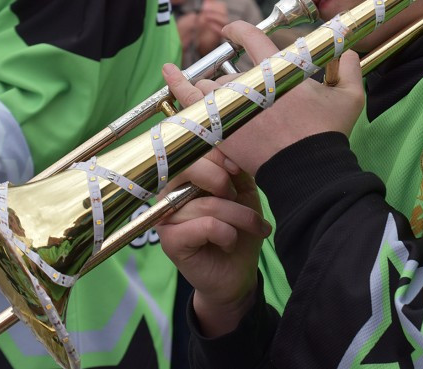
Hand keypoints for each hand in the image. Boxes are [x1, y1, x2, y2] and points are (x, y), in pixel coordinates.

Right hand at [157, 150, 269, 337]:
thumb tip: (234, 150)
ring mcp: (166, 217)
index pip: (193, 150)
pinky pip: (205, 226)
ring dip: (240, 216)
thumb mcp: (244, 192)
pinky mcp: (170, 241)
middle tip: (240, 198)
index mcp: (186, 176)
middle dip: (223, 181)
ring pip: (207, 203)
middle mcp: (169, 192)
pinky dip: (227, 234)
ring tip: (256, 227)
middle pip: (190, 168)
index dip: (219, 154)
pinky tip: (230, 242)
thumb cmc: (240, 229)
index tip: (239, 170)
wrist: (237, 273)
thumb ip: (236, 169)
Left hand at [162, 20, 364, 175]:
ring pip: (211, 89)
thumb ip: (349, 71)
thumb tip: (348, 53)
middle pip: (230, 74)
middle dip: (238, 84)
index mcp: (276, 71)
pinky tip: (169, 76)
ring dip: (216, 94)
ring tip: (226, 105)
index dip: (238, 30)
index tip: (230, 31)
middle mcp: (249, 84)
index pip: (250, 38)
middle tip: (251, 101)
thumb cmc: (328, 134)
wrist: (309, 171)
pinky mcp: (222, 130)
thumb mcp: (349, 99)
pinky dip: (180, 90)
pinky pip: (192, 105)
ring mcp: (232, 107)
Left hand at [195, 0, 229, 55]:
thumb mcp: (196, 12)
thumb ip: (205, 4)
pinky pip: (222, 31)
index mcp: (215, 13)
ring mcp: (219, 28)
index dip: (214, 3)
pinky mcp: (218, 37)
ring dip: (214, 16)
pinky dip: (215, 27)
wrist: (189, 42)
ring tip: (204, 17)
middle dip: (214, 8)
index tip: (204, 3)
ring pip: (225, 20)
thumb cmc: (192, 27)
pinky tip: (208, 25)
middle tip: (203, 9)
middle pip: (224, 11)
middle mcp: (219, 20)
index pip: (221, 5)